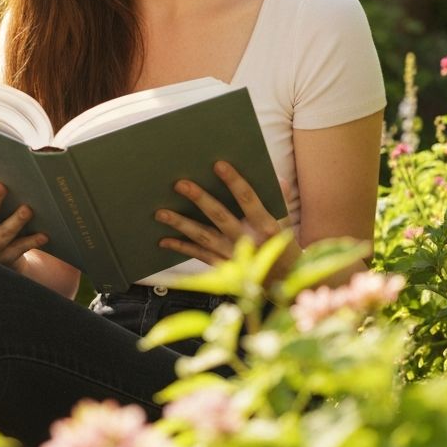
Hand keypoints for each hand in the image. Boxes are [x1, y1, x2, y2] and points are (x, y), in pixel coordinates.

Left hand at [155, 161, 299, 277]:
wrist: (282, 281)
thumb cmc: (282, 244)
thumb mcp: (285, 221)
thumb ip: (279, 197)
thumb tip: (275, 177)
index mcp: (266, 225)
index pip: (248, 199)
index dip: (234, 181)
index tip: (218, 164)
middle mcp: (247, 240)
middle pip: (220, 216)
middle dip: (199, 199)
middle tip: (180, 183)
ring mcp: (232, 255)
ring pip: (203, 236)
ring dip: (180, 224)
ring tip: (161, 213)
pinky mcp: (222, 267)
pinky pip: (198, 255)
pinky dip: (181, 248)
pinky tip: (164, 240)